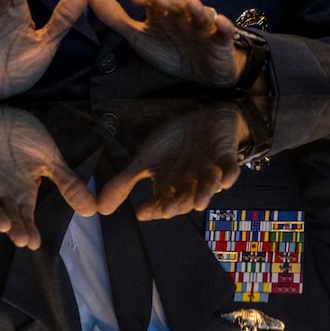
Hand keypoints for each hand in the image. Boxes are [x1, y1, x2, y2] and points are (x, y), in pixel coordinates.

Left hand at [0, 105, 94, 247]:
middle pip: (8, 213)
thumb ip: (67, 183)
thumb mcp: (50, 159)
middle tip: (21, 240)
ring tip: (5, 226)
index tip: (34, 244)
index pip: (25, 215)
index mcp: (22, 190)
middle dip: (14, 227)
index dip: (29, 229)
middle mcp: (2, 190)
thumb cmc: (22, 136)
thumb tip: (92, 209)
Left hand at [89, 0, 246, 87]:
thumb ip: (116, 18)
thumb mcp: (141, 37)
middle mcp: (184, 17)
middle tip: (159, 0)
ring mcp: (203, 27)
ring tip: (191, 4)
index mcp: (164, 15)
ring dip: (196, 9)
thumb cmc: (172, 50)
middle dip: (169, 1)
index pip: (155, 0)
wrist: (206, 72)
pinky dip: (223, 26)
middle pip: (178, 4)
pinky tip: (220, 22)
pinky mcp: (221, 41)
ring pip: (200, 15)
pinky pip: (224, 32)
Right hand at [94, 102, 248, 219]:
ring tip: (198, 204)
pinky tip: (227, 180)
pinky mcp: (225, 156)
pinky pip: (229, 167)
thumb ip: (124, 182)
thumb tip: (99, 207)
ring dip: (204, 194)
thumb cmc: (173, 142)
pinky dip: (230, 174)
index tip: (142, 212)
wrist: (202, 118)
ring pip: (207, 186)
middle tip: (168, 210)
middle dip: (177, 203)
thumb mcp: (144, 160)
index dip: (154, 208)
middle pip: (184, 197)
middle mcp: (190, 183)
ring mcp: (209, 170)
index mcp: (170, 186)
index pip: (160, 202)